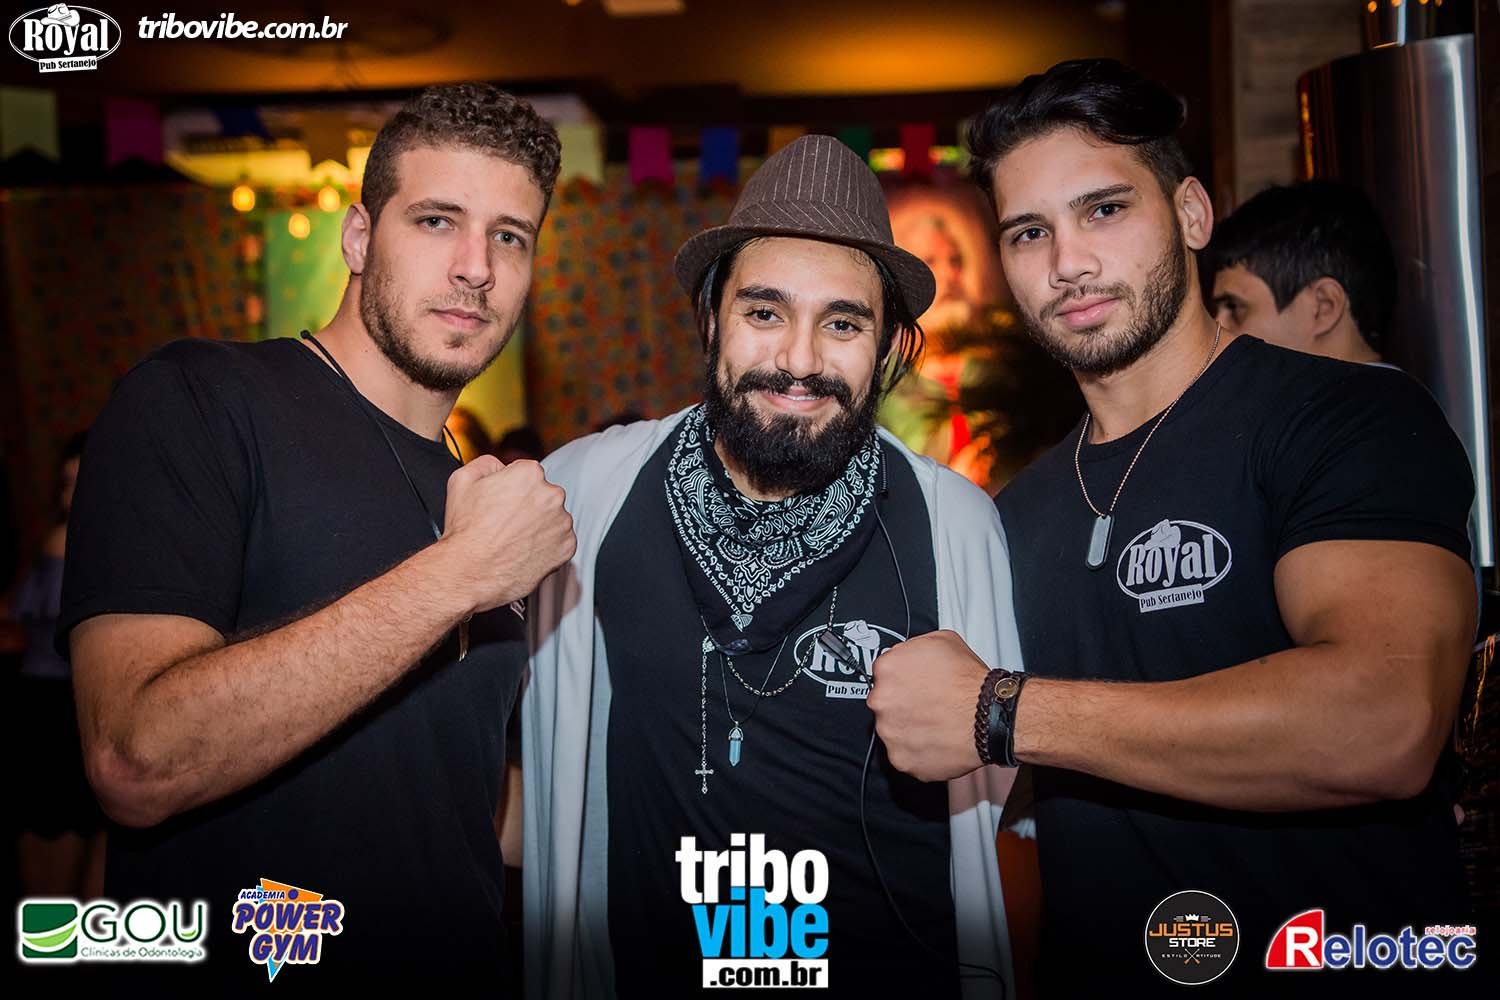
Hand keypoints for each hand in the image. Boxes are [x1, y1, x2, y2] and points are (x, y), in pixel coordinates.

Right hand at [438, 456, 576, 612]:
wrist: (469, 572)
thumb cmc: (465, 530)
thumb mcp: (461, 480)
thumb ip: (485, 464)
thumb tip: (499, 466)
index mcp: (530, 474)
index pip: (528, 475)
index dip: (512, 490)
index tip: (502, 504)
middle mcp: (552, 495)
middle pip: (543, 495)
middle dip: (528, 507)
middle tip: (505, 524)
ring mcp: (562, 522)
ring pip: (553, 518)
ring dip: (539, 526)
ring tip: (513, 540)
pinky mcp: (567, 547)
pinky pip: (560, 542)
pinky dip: (547, 546)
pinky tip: (524, 551)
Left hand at [868, 629, 990, 781]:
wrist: (989, 717)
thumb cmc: (970, 684)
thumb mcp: (943, 641)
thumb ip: (914, 648)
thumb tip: (908, 655)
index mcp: (888, 668)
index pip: (884, 673)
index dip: (903, 679)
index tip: (915, 684)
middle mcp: (881, 700)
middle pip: (885, 702)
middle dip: (903, 704)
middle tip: (928, 705)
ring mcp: (889, 732)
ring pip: (893, 729)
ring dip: (909, 727)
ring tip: (935, 723)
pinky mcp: (900, 758)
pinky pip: (904, 754)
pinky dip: (917, 750)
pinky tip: (936, 739)